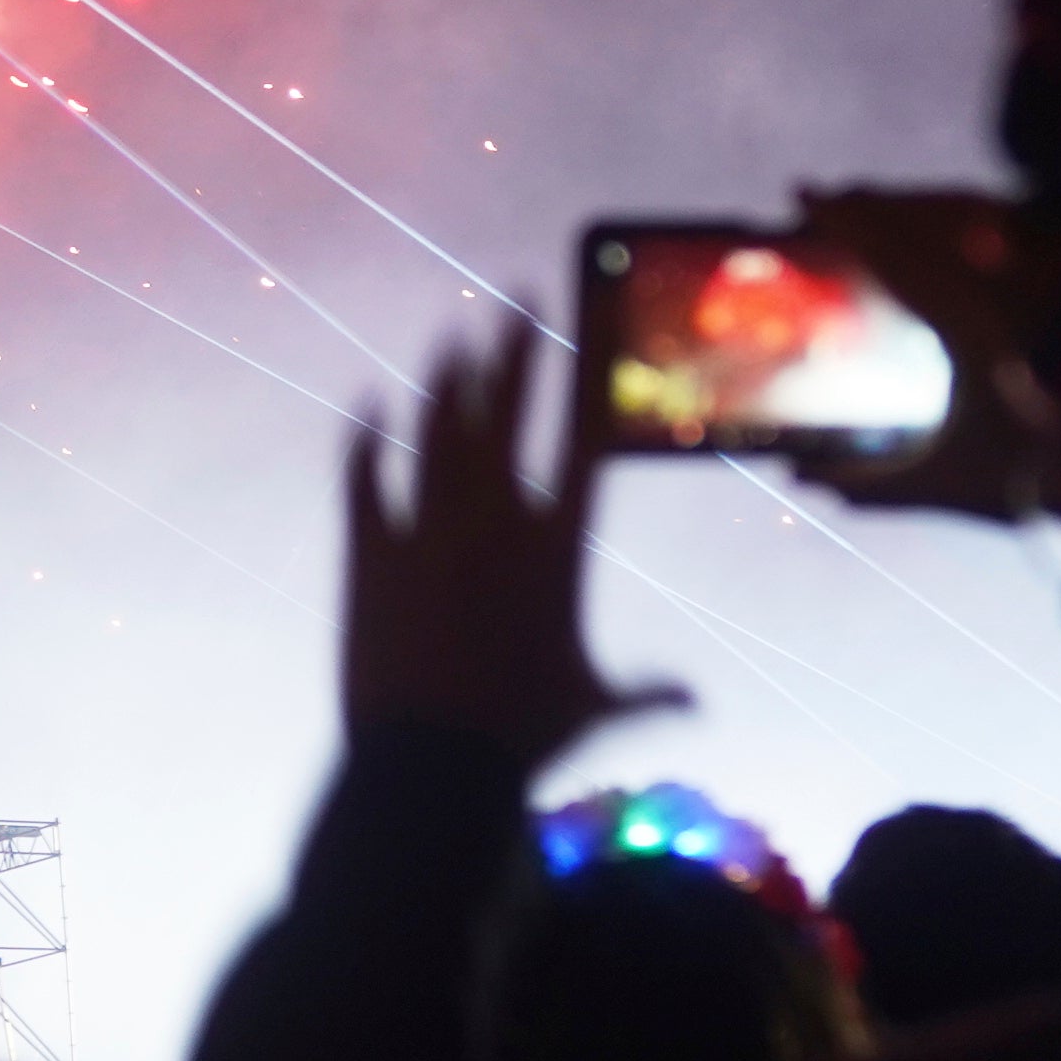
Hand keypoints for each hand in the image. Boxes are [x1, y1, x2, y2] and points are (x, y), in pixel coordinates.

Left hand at [342, 320, 678, 764]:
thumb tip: (696, 704)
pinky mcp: (369, 552)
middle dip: (513, 350)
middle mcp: (495, 522)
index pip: (582, 440)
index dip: (582, 373)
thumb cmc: (521, 740)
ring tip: (451, 340)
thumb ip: (647, 695)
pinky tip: (365, 406)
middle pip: (506, 413)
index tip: (585, 323)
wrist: (432, 765)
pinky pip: (365, 479)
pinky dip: (364, 441)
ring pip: (435, 434)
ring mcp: (428, 530)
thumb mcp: (592, 709)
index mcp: (557, 547)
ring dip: (443, 383)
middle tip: (515, 296)